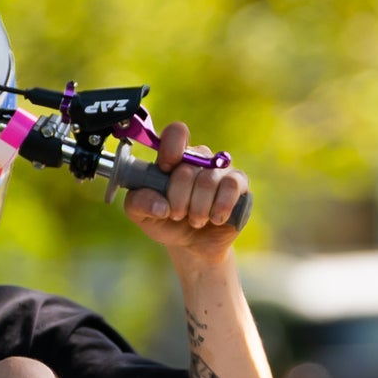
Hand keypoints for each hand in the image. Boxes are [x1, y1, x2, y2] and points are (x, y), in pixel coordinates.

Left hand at [125, 123, 245, 262]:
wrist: (191, 245)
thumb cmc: (165, 222)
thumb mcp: (140, 215)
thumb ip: (138, 203)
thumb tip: (160, 205)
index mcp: (173, 158)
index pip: (177, 132)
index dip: (171, 148)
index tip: (164, 169)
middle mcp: (198, 158)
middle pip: (186, 170)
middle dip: (178, 200)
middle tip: (177, 214)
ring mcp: (220, 169)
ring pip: (207, 181)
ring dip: (197, 209)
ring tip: (195, 221)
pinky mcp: (239, 183)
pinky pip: (232, 186)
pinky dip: (220, 208)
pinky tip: (215, 219)